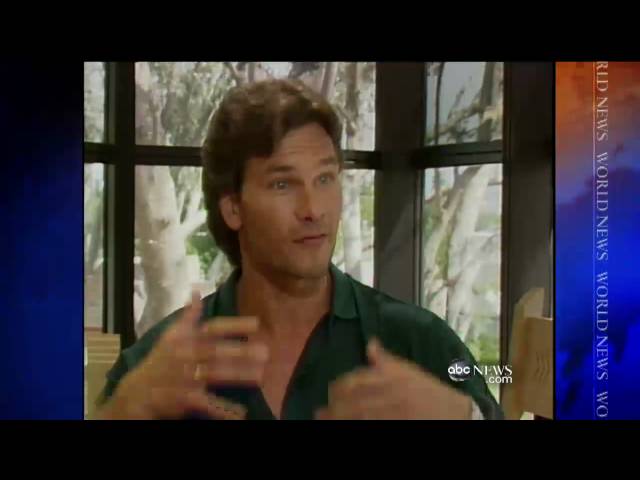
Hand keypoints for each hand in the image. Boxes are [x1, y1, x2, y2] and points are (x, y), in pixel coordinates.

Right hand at [97, 292, 268, 419]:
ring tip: (261, 375)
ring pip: (216, 376)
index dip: (233, 325)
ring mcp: (187, 378)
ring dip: (238, 376)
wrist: (136, 391)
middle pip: (216, 352)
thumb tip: (196, 289)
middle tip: (266, 352)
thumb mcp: (171, 334)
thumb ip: (189, 315)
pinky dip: (223, 409)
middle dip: (241, 352)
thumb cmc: (160, 359)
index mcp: (186, 339)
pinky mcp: (185, 399)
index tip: (257, 323)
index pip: (212, 328)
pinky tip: (241, 412)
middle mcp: (187, 356)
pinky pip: (208, 404)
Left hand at [315, 338, 472, 419]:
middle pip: (352, 400)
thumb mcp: (409, 370)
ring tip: (324, 419)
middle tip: (321, 412)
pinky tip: (346, 425)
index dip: (340, 387)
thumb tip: (371, 343)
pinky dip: (355, 425)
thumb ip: (386, 360)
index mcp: (391, 377)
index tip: (332, 391)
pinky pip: (369, 425)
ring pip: (357, 415)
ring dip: (339, 417)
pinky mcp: (391, 425)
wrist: (454, 414)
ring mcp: (390, 413)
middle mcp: (388, 394)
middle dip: (334, 406)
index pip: (357, 380)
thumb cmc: (430, 392)